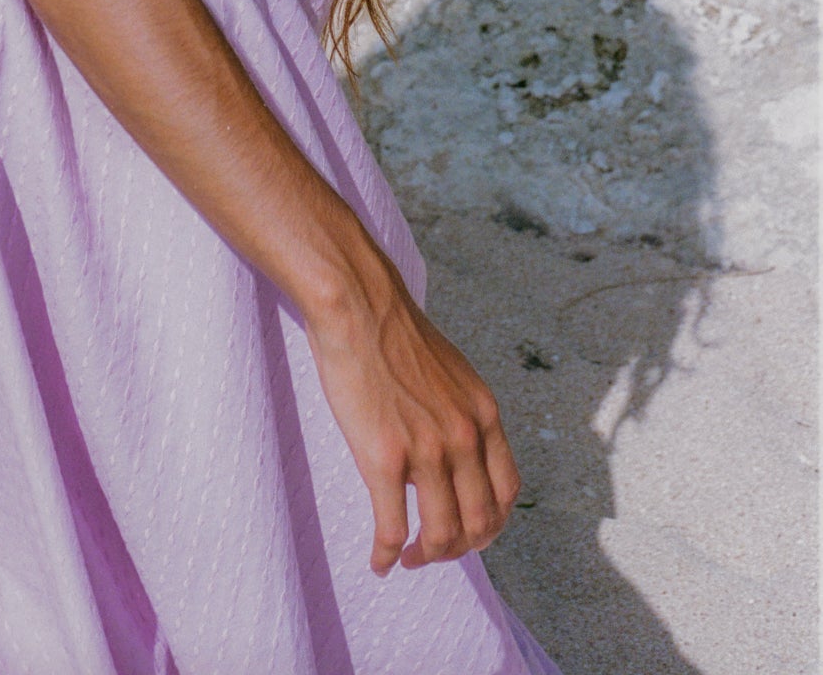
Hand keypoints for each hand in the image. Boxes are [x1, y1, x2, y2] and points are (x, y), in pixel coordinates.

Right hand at [303, 251, 521, 575]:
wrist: (358, 304)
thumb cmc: (393, 331)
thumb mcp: (450, 372)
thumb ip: (459, 414)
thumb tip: (451, 451)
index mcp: (484, 415)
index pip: (507, 492)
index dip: (490, 524)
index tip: (467, 531)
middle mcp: (464, 438)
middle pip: (480, 524)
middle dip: (459, 549)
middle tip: (434, 551)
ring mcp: (427, 451)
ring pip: (441, 535)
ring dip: (425, 557)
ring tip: (407, 558)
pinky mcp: (385, 458)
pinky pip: (392, 527)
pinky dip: (386, 554)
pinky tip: (377, 561)